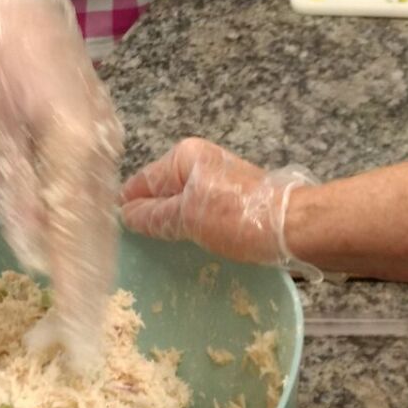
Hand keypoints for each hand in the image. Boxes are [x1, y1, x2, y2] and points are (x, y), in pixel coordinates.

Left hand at [0, 0, 121, 372]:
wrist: (25, 16)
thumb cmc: (0, 72)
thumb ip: (18, 196)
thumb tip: (36, 258)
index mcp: (72, 148)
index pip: (77, 237)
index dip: (78, 292)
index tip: (78, 337)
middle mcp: (103, 152)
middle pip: (101, 237)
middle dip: (92, 295)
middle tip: (86, 348)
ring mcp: (111, 146)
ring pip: (107, 222)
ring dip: (97, 272)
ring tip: (89, 321)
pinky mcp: (108, 142)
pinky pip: (106, 202)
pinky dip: (98, 239)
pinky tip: (91, 266)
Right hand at [120, 138, 320, 278]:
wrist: (293, 226)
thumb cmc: (237, 218)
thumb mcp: (188, 218)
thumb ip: (153, 216)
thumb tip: (125, 214)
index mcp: (183, 157)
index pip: (141, 181)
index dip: (127, 206)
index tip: (114, 232)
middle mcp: (199, 161)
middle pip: (161, 191)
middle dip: (149, 215)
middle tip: (135, 246)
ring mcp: (217, 179)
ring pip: (181, 203)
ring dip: (171, 223)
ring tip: (159, 250)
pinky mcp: (232, 198)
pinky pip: (199, 210)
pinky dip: (191, 226)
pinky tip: (188, 245)